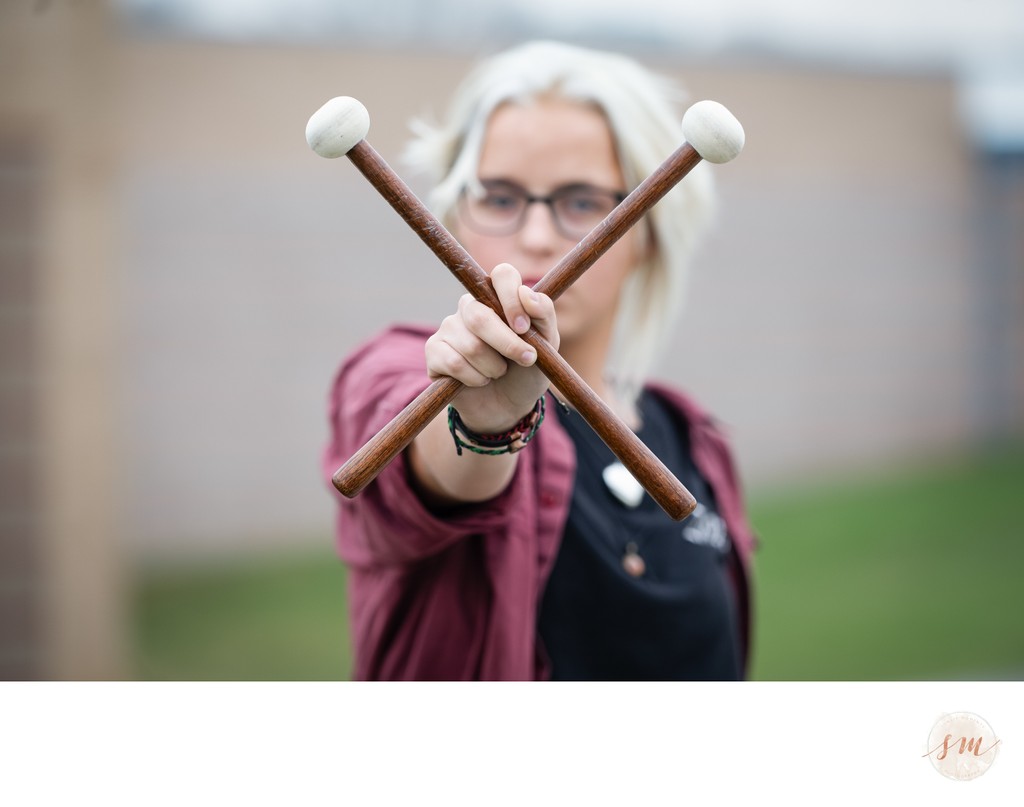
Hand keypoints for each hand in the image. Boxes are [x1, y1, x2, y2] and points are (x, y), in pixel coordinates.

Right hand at [425, 263, 557, 431]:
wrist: (509, 406)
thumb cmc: (527, 370)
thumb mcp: (546, 345)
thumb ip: (544, 315)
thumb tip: (527, 293)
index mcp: (498, 296)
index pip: (503, 275)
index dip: (512, 299)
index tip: (524, 327)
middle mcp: (470, 306)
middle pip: (480, 317)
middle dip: (508, 345)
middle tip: (526, 359)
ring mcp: (449, 327)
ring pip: (471, 346)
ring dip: (494, 368)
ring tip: (499, 372)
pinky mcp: (434, 352)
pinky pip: (454, 363)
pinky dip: (475, 378)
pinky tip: (479, 381)